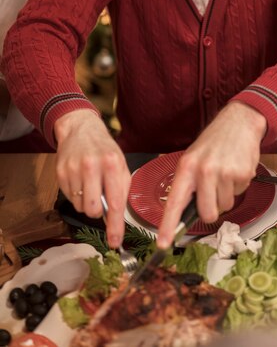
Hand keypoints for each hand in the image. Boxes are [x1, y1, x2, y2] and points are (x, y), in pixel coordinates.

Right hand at [54, 109, 130, 247]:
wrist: (81, 129)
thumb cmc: (105, 150)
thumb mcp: (120, 164)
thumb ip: (121, 190)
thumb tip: (117, 218)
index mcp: (112, 164)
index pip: (115, 202)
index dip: (115, 226)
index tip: (115, 243)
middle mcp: (92, 166)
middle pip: (92, 209)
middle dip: (96, 211)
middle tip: (99, 199)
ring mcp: (74, 169)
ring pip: (80, 206)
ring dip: (86, 202)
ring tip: (89, 184)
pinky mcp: (61, 172)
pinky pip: (69, 198)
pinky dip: (76, 194)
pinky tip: (79, 179)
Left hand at [157, 102, 266, 247]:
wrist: (239, 121)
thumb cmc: (213, 142)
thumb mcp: (193, 157)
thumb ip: (189, 183)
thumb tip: (185, 213)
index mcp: (187, 167)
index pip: (175, 202)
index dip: (168, 225)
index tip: (163, 244)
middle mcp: (204, 171)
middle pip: (207, 213)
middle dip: (212, 210)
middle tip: (213, 193)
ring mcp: (224, 173)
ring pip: (225, 206)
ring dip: (226, 195)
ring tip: (225, 173)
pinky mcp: (243, 174)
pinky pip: (239, 194)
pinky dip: (238, 186)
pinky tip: (236, 168)